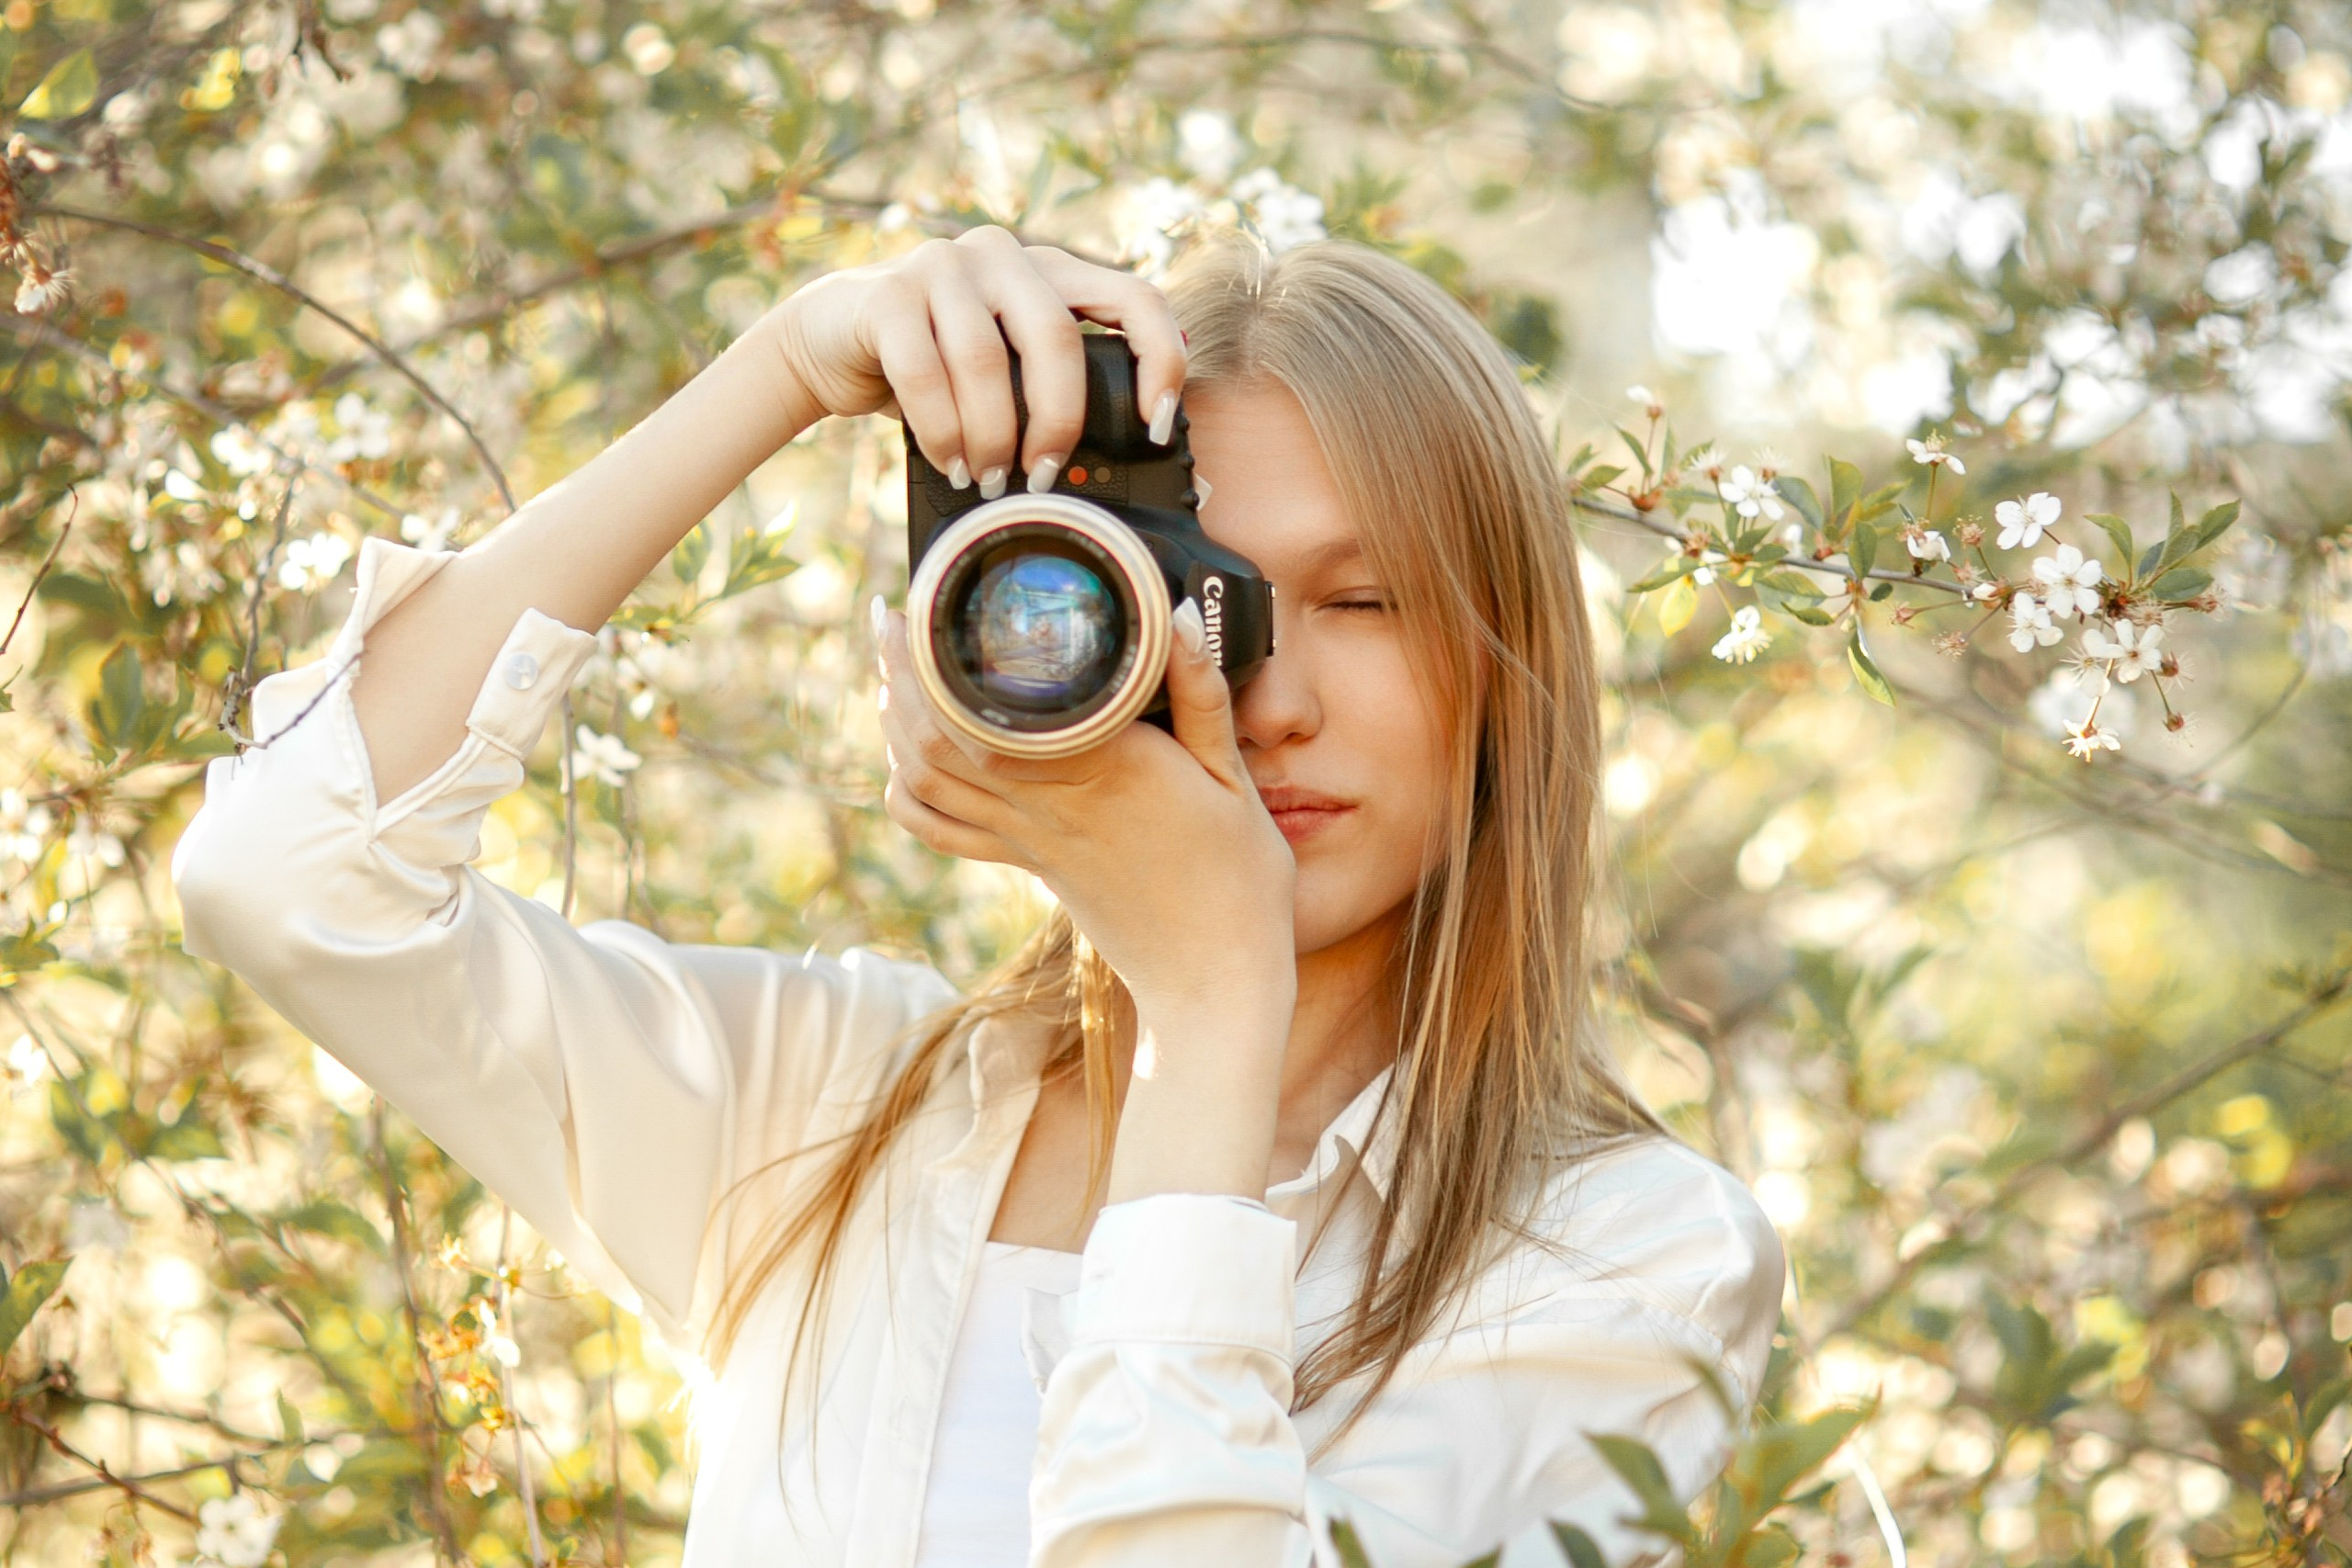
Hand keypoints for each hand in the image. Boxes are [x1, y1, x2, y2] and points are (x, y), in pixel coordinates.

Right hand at [767, 226, 1187, 492]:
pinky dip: (942, 431)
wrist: (830, 340)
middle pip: (1057, 338)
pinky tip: (949, 463)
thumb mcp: (1005, 369)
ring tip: (987, 479)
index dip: (1158, 360)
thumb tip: (1113, 459)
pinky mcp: (888, 295)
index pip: (1134, 296)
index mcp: (1050, 270)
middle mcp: (1003, 255)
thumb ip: (1050, 385)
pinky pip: (925, 374)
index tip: (1156, 426)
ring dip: (992, 436)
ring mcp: (943, 265)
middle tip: (1045, 474)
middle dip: (1057, 421)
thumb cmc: (935, 365)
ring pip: (986, 362)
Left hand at [876, 598, 1297, 1036]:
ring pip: (926, 780)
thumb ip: (1201, 694)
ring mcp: (1028, 840)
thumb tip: (1178, 615)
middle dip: (900, 673)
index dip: (940, 655)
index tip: (925, 603)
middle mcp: (1048, 803)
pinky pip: (942, 832)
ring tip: (892, 670)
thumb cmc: (1238, 879)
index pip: (993, 704)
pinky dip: (910, 792)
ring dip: (894, 724)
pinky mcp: (1027, 866)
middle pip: (935, 735)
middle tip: (891, 618)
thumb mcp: (1235, 778)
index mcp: (1102, 767)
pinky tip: (909, 757)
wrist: (1215, 982)